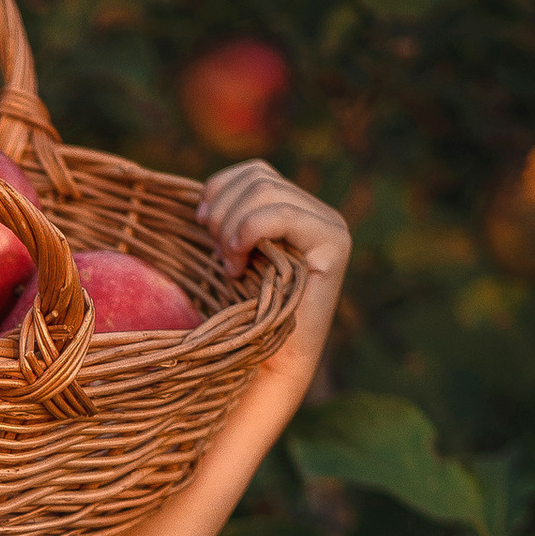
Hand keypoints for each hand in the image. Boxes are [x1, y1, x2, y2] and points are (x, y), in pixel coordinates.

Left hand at [198, 161, 350, 376]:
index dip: (220, 189)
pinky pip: (281, 216)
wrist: (267, 364)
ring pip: (265, 192)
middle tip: (216, 254)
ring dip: (232, 226)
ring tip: (228, 265)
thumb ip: (229, 219)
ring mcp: (330, 225)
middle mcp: (318, 212)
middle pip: (258, 178)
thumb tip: (202, 195)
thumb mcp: (230, 255)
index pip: (255, 171)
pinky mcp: (333, 244)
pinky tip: (238, 264)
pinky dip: (248, 233)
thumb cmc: (242, 316)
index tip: (200, 224)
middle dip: (223, 212)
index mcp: (296, 208)